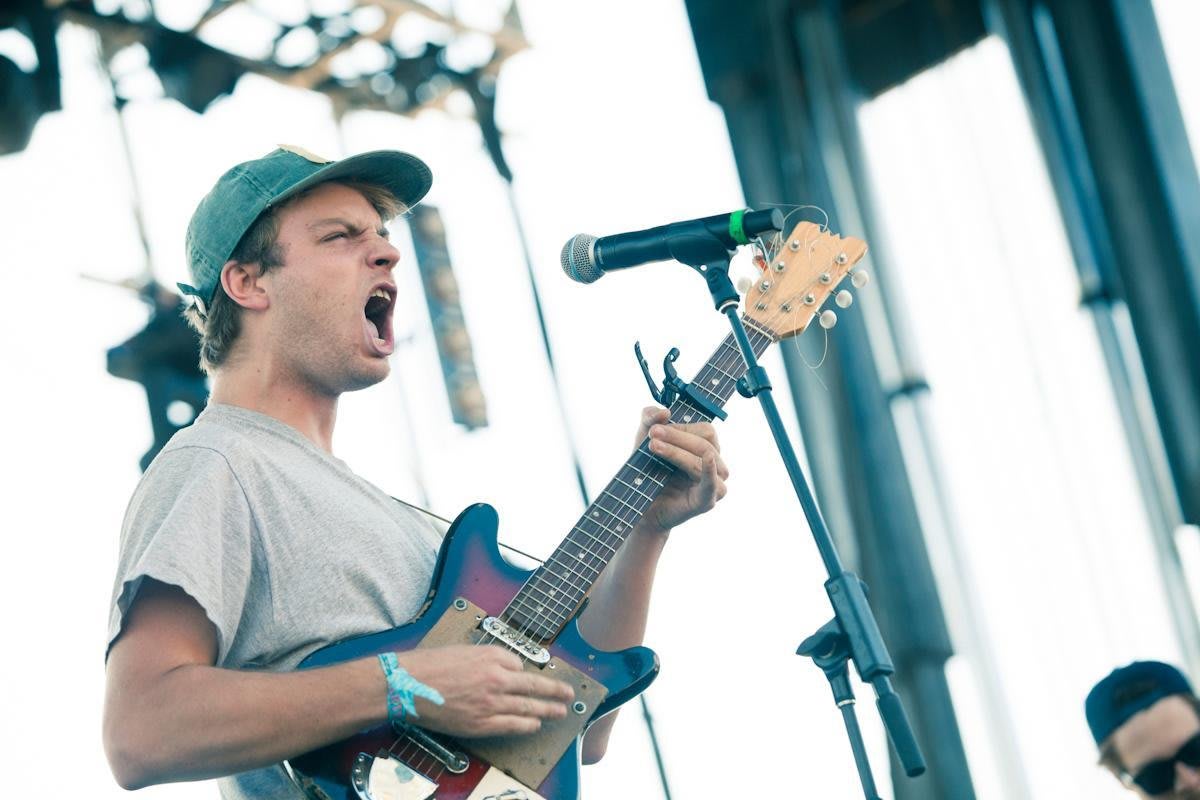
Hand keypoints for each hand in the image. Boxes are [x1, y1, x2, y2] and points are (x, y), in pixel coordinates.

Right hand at [399, 645, 574, 737]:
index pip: (519, 663)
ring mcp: (491, 702)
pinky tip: (535, 725)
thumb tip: (500, 667)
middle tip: (568, 693)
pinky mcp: (481, 723)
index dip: (523, 671)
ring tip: (560, 711)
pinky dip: (527, 725)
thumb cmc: (427, 665)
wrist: (406, 684)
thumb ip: (484, 658)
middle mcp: (496, 677)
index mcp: (491, 655)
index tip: (530, 675)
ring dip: (548, 710)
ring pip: (528, 706)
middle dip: (555, 690)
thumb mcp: (461, 649)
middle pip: (533, 685)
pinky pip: (512, 725)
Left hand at [634, 406, 728, 533]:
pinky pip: (714, 485)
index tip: (655, 428)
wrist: (639, 506)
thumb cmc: (647, 471)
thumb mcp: (644, 439)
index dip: (682, 427)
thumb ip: (650, 418)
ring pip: (705, 458)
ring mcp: (714, 484)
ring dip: (678, 451)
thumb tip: (665, 412)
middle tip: (652, 434)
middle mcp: (715, 465)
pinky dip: (710, 471)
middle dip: (677, 437)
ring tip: (653, 447)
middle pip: (706, 443)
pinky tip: (706, 459)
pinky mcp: (707, 501)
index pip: (706, 431)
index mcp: (707, 449)